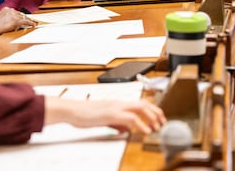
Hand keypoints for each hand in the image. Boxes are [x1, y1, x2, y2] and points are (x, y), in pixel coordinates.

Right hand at [0, 7, 36, 35]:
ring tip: (32, 23)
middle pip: (20, 14)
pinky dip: (31, 23)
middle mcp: (11, 10)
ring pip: (24, 17)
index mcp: (6, 9)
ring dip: (27, 20)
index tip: (21, 18)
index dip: (19, 16)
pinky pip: (26, 21)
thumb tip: (9, 21)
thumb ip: (5, 17)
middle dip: (24, 18)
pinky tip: (33, 25)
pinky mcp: (17, 21)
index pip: (16, 12)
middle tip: (28, 20)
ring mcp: (14, 15)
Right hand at [44, 97, 165, 134]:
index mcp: (117, 103)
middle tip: (162, 123)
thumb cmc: (84, 114)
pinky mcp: (112, 114)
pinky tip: (145, 131)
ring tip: (157, 127)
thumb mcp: (104, 119)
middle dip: (156, 113)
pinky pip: (131, 119)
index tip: (158, 118)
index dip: (152, 110)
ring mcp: (116, 107)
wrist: (72, 110)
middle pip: (144, 103)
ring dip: (152, 118)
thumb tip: (125, 128)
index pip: (139, 103)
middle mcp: (119, 103)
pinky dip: (141, 125)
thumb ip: (116, 123)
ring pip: (141, 108)